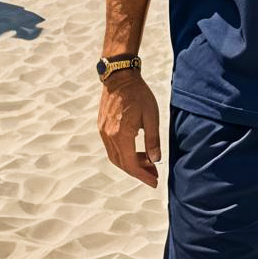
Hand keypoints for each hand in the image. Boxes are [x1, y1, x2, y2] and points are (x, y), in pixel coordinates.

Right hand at [97, 72, 160, 187]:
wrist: (120, 76)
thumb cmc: (138, 94)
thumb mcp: (152, 116)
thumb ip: (153, 140)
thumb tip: (155, 160)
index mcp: (121, 134)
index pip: (131, 164)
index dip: (143, 176)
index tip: (155, 182)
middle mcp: (108, 136)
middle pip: (122, 164)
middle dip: (138, 172)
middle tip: (153, 176)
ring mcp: (103, 131)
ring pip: (116, 157)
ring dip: (131, 164)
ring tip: (148, 163)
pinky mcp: (102, 126)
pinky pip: (112, 148)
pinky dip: (124, 154)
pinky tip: (136, 151)